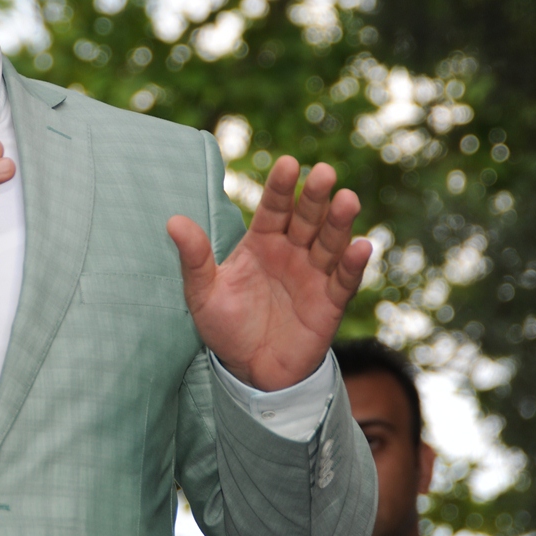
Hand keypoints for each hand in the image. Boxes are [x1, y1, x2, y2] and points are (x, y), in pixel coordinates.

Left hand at [167, 156, 372, 391]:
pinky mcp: (329, 303)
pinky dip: (353, 265)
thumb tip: (173, 221)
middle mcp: (291, 252)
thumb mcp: (202, 294)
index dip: (281, 188)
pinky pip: (343, 280)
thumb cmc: (225, 327)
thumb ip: (194, 258)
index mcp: (261, 242)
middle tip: (324, 173)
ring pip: (329, 242)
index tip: (288, 164)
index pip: (273, 208)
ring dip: (340, 222)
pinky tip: (361, 247)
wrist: (250, 372)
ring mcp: (313, 275)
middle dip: (315, 197)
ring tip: (347, 200)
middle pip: (306, 218)